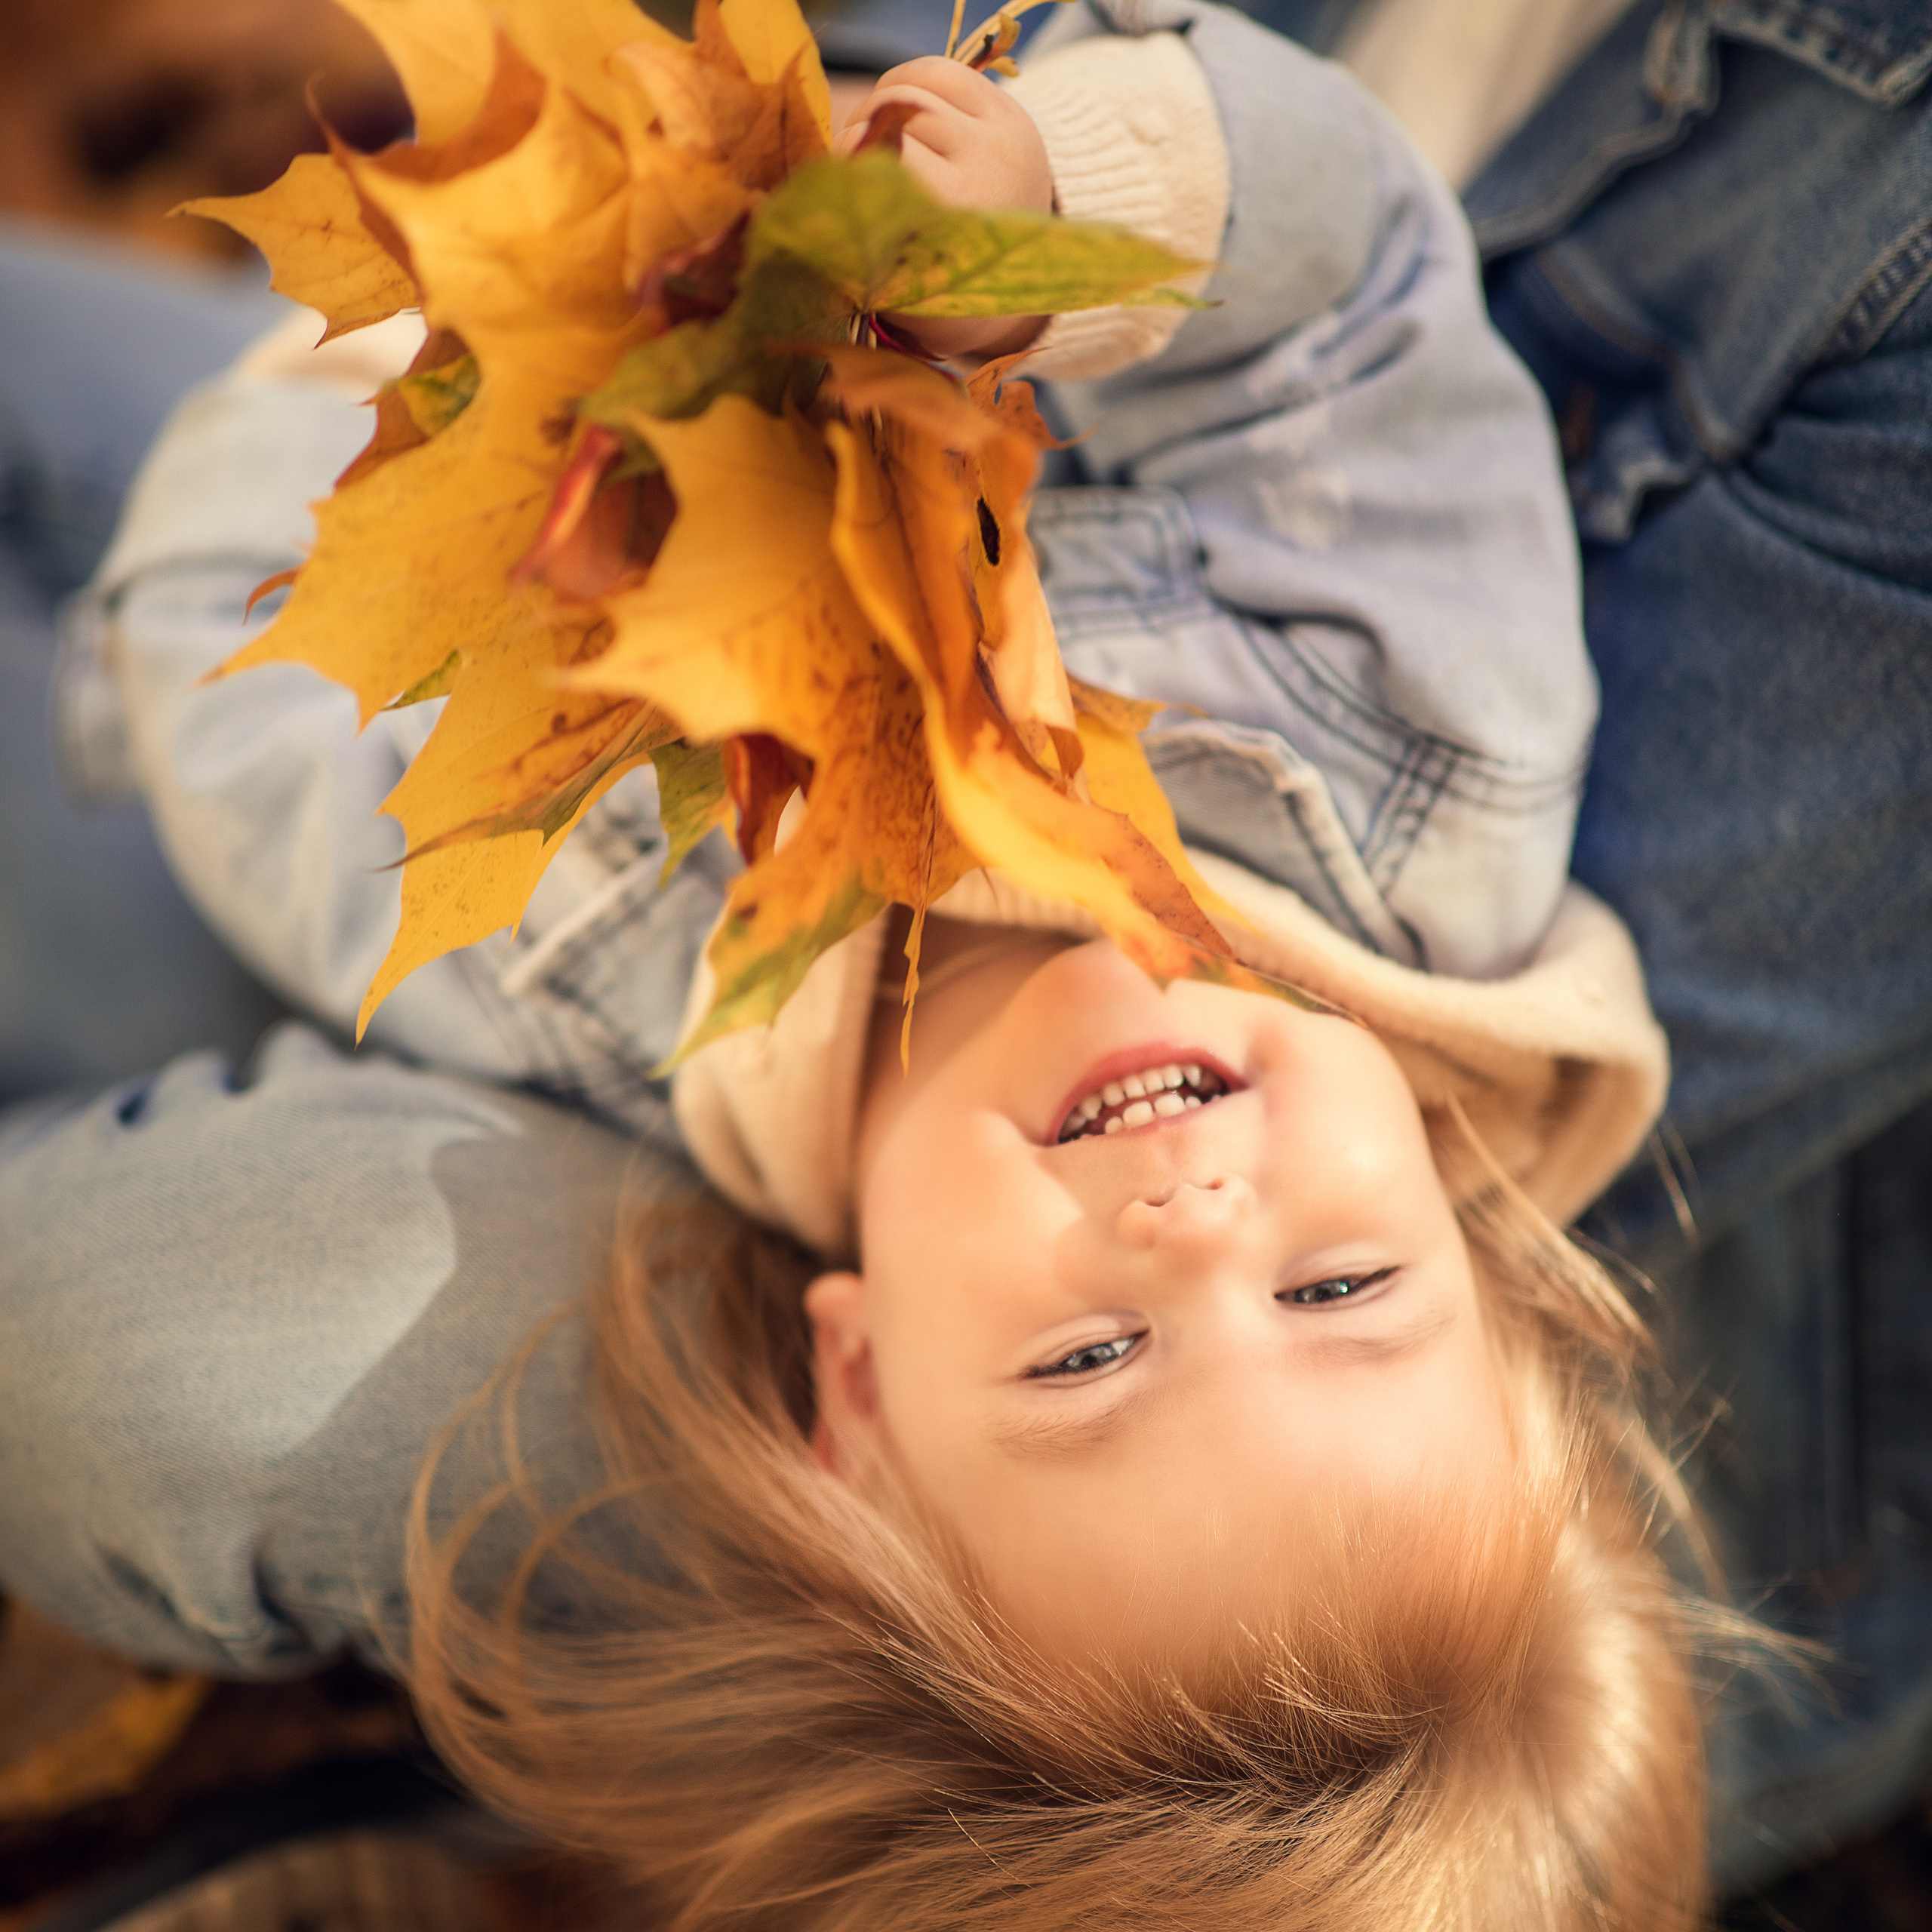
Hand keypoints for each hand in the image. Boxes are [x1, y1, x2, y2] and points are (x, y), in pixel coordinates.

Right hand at [833, 57, 1050, 361]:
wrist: (1016, 281)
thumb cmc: (933, 290)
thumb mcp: (892, 291)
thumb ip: (851, 250)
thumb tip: (800, 197)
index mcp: (952, 217)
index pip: (876, 154)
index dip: (843, 160)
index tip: (834, 187)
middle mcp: (985, 168)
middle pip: (892, 112)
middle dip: (858, 132)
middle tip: (852, 166)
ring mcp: (1000, 135)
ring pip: (913, 86)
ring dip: (879, 106)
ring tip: (874, 139)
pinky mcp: (1007, 112)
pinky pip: (939, 71)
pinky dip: (906, 82)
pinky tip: (897, 112)